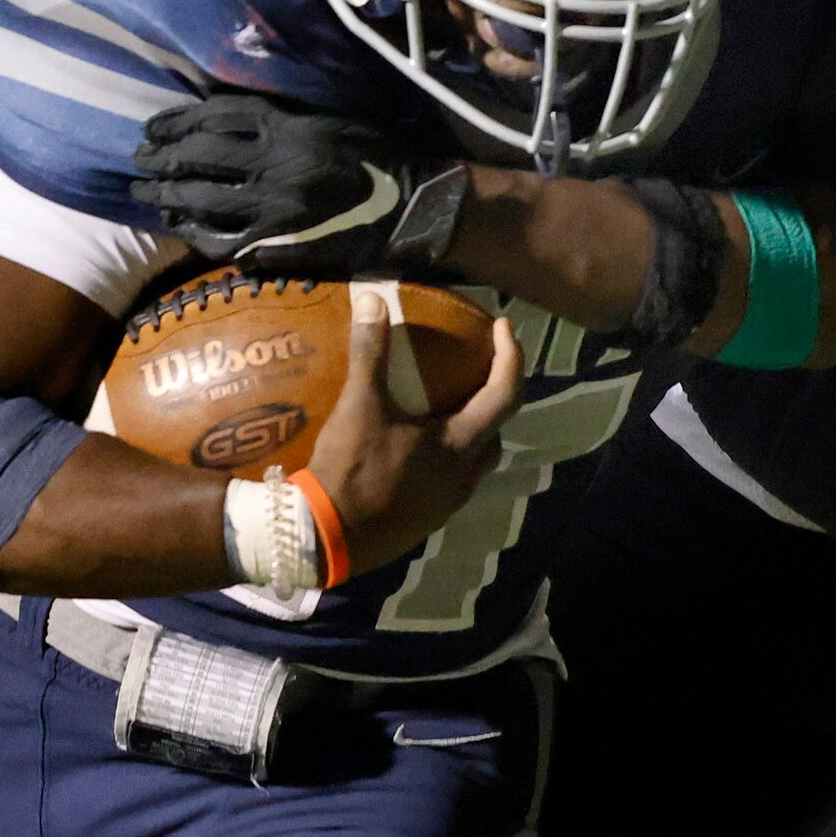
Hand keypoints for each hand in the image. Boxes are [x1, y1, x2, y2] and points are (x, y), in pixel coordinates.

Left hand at [133, 91, 466, 276]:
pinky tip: (178, 224)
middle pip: (196, 155)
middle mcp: (274, 165)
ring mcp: (273, 209)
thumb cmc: (382, 159)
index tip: (153, 127)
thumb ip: (284, 117)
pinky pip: (220, 239)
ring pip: (199, 198)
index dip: (175, 121)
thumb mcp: (333, 119)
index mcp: (289, 127)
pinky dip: (192, 230)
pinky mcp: (279, 245)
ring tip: (146, 190)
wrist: (417, 210)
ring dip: (165, 193)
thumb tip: (228, 116)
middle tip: (140, 159)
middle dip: (160, 157)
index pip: (213, 117)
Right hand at [309, 293, 522, 572]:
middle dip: (496, 394)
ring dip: (471, 426)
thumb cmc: (350, 471)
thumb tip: (373, 299)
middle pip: (496, 429)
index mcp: (459, 446)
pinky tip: (417, 442)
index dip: (510, 357)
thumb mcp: (359, 406)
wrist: (325, 537)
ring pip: (475, 458)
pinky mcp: (427, 518)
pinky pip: (452, 477)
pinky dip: (448, 452)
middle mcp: (464, 477)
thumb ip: (371, 352)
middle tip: (478, 365)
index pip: (504, 395)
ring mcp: (447, 503)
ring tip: (448, 401)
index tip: (502, 327)